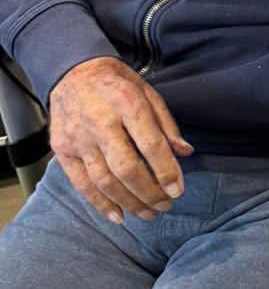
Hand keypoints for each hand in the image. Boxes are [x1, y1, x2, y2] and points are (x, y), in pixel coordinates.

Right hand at [49, 57, 192, 224]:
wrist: (73, 72)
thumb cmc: (117, 84)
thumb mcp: (148, 93)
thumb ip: (166, 124)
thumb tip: (186, 153)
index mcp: (126, 103)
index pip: (150, 144)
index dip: (166, 171)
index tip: (178, 190)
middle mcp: (99, 121)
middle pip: (126, 168)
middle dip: (149, 193)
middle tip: (165, 205)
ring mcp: (77, 137)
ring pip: (104, 180)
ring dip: (129, 203)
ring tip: (148, 214)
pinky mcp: (62, 149)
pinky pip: (81, 183)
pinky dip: (100, 204)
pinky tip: (118, 216)